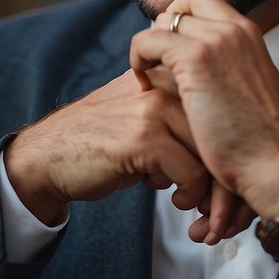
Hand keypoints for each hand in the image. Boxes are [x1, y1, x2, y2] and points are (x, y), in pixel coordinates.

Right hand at [4, 69, 211, 225]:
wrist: (49, 156)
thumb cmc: (100, 144)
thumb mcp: (142, 116)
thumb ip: (179, 116)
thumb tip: (225, 151)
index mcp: (168, 74)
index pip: (220, 108)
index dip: (230, 149)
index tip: (228, 180)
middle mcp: (164, 84)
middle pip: (221, 131)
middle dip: (226, 176)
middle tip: (219, 203)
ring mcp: (154, 107)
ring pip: (212, 154)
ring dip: (210, 191)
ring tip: (196, 204)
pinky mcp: (144, 137)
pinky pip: (192, 172)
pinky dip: (190, 195)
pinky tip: (177, 201)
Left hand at [129, 0, 278, 223]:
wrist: (275, 165)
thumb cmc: (260, 144)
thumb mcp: (248, 92)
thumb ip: (229, 71)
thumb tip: (200, 75)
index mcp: (249, 34)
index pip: (203, 0)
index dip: (179, 19)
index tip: (169, 51)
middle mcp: (235, 29)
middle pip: (182, 4)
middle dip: (162, 30)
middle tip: (156, 64)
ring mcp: (216, 40)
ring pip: (162, 21)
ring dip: (148, 48)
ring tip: (148, 79)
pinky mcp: (195, 59)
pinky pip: (148, 40)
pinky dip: (138, 58)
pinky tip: (143, 85)